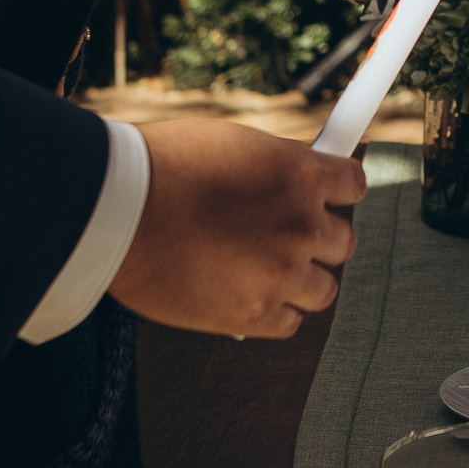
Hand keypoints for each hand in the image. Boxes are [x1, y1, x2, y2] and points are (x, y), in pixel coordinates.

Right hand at [108, 119, 366, 337]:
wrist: (114, 209)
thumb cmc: (161, 166)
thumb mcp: (233, 144)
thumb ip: (275, 167)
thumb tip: (297, 181)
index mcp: (301, 174)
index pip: (354, 184)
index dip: (336, 192)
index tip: (324, 198)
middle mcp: (302, 225)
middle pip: (343, 242)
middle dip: (316, 238)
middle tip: (282, 235)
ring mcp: (280, 274)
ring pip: (322, 289)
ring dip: (299, 280)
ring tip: (261, 269)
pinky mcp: (252, 315)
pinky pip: (289, 323)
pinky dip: (272, 312)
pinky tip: (245, 295)